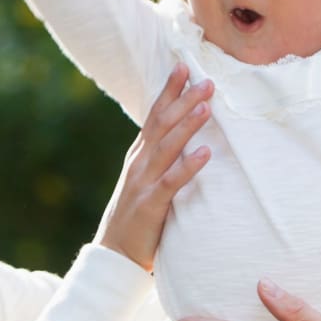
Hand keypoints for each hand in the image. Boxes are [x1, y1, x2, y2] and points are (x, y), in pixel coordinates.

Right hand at [94, 65, 211, 269]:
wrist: (114, 255)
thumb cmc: (136, 217)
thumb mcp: (145, 181)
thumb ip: (160, 159)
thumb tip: (182, 137)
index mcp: (139, 155)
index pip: (155, 115)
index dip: (169, 90)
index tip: (183, 65)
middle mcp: (139, 163)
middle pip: (162, 124)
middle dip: (183, 99)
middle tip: (206, 79)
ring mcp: (143, 182)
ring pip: (167, 147)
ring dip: (187, 124)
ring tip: (206, 105)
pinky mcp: (151, 204)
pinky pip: (172, 181)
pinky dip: (189, 165)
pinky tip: (205, 152)